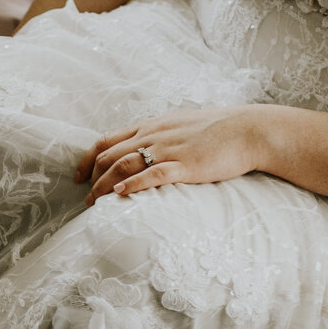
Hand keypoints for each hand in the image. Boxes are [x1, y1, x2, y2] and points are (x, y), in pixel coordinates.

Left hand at [77, 106, 266, 204]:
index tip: (78, 177)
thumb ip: (160, 137)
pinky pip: (153, 173)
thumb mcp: (181, 126)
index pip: (107, 140)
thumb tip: (145, 151)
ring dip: (104, 185)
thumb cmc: (218, 130)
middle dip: (92, 177)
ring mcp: (168, 149)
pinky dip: (133, 184)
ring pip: (124, 165)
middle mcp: (153, 135)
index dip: (88, 159)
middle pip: (109, 155)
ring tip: (94, 202)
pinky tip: (120, 194)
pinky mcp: (185, 164)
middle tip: (86, 198)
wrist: (249, 130)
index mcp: (151, 126)